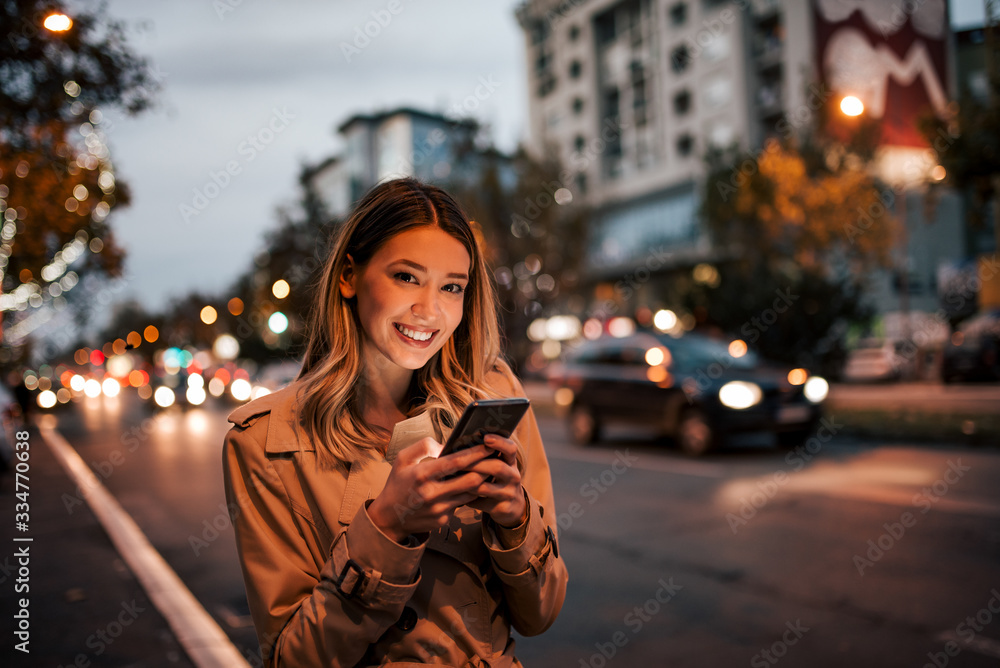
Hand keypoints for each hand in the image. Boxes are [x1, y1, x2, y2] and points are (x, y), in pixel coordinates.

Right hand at [368, 437, 492, 541]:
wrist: (389, 517)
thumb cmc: (398, 483)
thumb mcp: (403, 459)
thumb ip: (424, 446)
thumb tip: (446, 446)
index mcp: (422, 474)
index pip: (456, 462)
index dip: (476, 453)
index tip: (488, 445)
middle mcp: (432, 494)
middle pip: (471, 480)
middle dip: (486, 469)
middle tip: (494, 459)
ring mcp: (439, 509)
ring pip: (470, 493)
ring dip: (479, 482)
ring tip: (485, 471)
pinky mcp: (443, 521)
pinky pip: (461, 505)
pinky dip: (465, 495)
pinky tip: (468, 487)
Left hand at [463, 434, 526, 526]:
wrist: (513, 506)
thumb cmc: (497, 479)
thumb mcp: (498, 466)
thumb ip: (484, 456)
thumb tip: (455, 446)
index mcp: (511, 462)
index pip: (510, 448)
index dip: (500, 442)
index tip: (485, 437)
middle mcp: (513, 476)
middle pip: (497, 467)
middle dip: (475, 464)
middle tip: (457, 462)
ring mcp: (509, 493)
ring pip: (485, 487)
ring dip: (467, 482)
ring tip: (452, 478)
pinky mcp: (502, 508)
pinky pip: (480, 503)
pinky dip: (466, 499)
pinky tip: (456, 495)